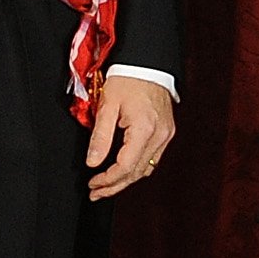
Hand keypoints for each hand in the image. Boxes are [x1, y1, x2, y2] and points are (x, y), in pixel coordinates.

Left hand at [86, 75, 177, 200]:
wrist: (148, 64)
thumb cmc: (127, 80)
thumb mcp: (107, 106)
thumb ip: (100, 137)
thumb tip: (93, 162)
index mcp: (144, 130)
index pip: (125, 167)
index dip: (107, 180)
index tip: (92, 183)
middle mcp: (159, 135)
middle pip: (137, 173)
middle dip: (115, 186)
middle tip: (96, 193)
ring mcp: (166, 135)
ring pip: (146, 168)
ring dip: (126, 180)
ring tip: (107, 186)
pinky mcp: (166, 132)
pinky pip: (152, 158)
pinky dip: (137, 167)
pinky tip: (124, 170)